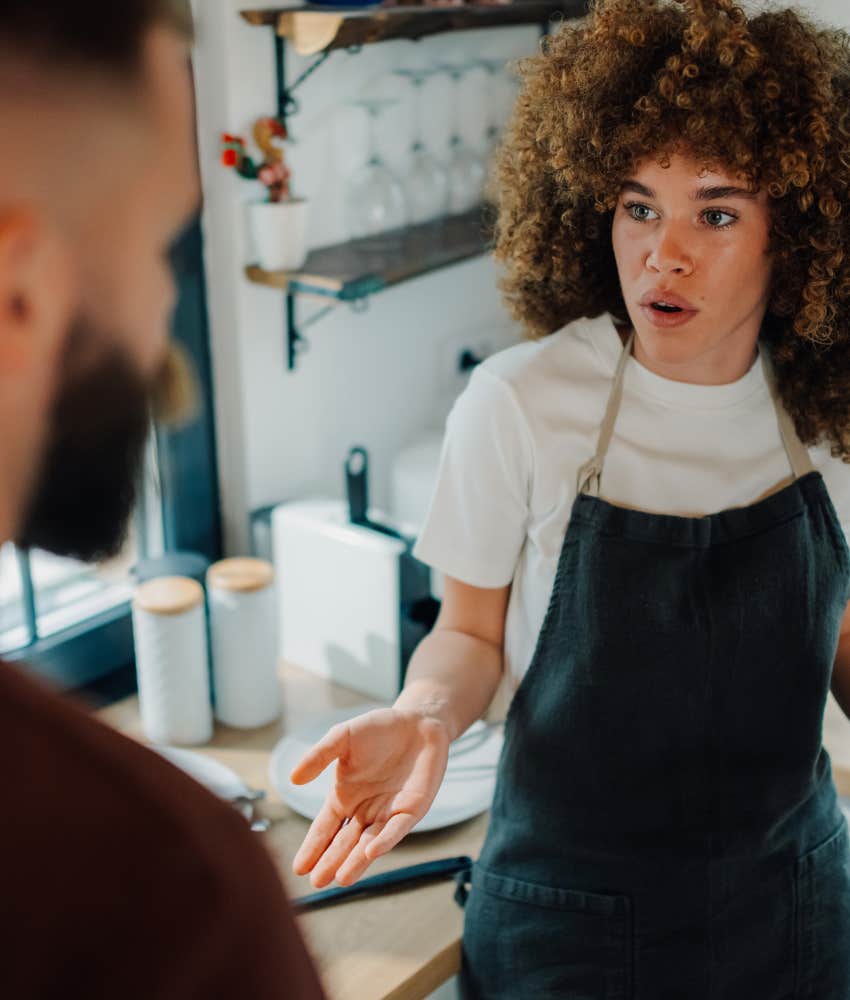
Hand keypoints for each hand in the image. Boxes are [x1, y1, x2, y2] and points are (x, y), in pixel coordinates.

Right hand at [289, 707, 450, 886]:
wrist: (417, 721)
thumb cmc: (378, 729)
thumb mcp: (342, 737)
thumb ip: (319, 756)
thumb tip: (293, 779)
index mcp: (345, 796)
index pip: (325, 827)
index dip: (313, 847)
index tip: (299, 868)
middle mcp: (365, 810)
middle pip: (344, 842)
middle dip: (331, 861)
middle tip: (318, 882)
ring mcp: (388, 812)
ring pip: (369, 842)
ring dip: (356, 861)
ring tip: (342, 879)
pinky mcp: (412, 809)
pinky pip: (396, 828)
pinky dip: (385, 841)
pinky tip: (371, 853)